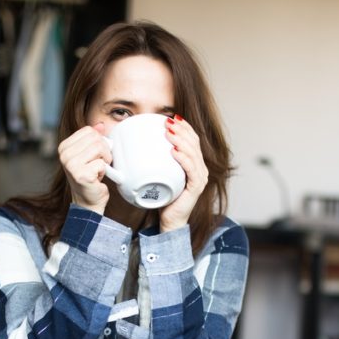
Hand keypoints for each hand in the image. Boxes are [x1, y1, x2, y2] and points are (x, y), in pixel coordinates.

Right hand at [57, 123, 110, 213]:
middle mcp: (65, 155)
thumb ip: (93, 138)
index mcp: (64, 147)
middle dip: (103, 151)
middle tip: (98, 164)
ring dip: (105, 161)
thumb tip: (100, 125)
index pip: (89, 130)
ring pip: (100, 148)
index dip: (98, 142)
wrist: (88, 201)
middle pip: (96, 138)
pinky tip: (97, 178)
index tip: (95, 155)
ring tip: (98, 170)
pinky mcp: (81, 175)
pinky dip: (104, 171)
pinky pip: (102, 164)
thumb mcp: (90, 154)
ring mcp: (71, 165)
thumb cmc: (90, 177)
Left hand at [160, 115, 208, 232]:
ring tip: (168, 133)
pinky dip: (183, 159)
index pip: (192, 140)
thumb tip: (138, 144)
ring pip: (193, 153)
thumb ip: (156, 160)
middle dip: (181, 130)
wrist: (169, 221)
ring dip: (181, 140)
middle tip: (167, 122)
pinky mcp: (196, 187)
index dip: (184, 127)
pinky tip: (174, 151)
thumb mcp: (159, 175)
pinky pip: (191, 170)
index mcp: (194, 163)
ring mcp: (200, 178)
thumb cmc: (163, 198)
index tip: (171, 117)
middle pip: (194, 143)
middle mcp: (200, 169)